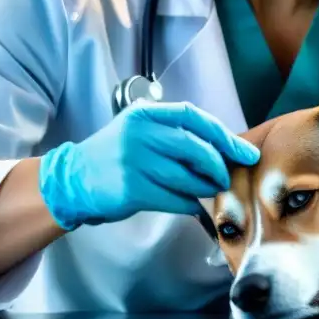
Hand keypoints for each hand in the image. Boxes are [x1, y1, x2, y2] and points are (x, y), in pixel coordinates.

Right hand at [38, 101, 259, 229]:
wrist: (73, 179)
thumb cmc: (115, 155)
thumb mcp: (139, 131)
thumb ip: (174, 134)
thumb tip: (223, 150)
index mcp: (145, 114)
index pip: (194, 117)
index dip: (224, 135)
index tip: (245, 152)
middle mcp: (139, 134)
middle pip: (195, 147)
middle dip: (218, 165)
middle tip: (225, 178)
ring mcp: (134, 161)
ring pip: (187, 176)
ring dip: (204, 187)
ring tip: (207, 190)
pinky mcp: (130, 189)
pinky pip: (174, 199)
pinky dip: (188, 204)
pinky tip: (190, 204)